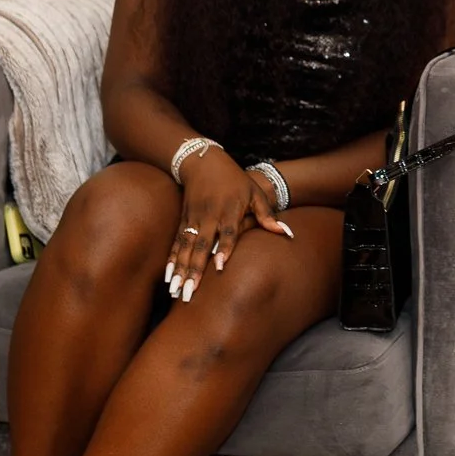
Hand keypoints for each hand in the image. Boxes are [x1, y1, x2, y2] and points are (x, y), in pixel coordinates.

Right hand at [164, 152, 290, 302]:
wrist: (204, 163)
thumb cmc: (236, 180)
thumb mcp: (255, 193)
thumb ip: (267, 215)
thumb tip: (286, 233)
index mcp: (230, 210)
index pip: (227, 232)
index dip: (224, 248)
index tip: (219, 266)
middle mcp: (209, 217)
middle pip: (201, 246)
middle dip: (195, 270)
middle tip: (190, 292)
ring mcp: (194, 219)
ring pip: (185, 248)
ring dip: (180, 270)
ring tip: (176, 291)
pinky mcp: (183, 221)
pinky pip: (177, 243)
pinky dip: (172, 260)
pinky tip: (168, 277)